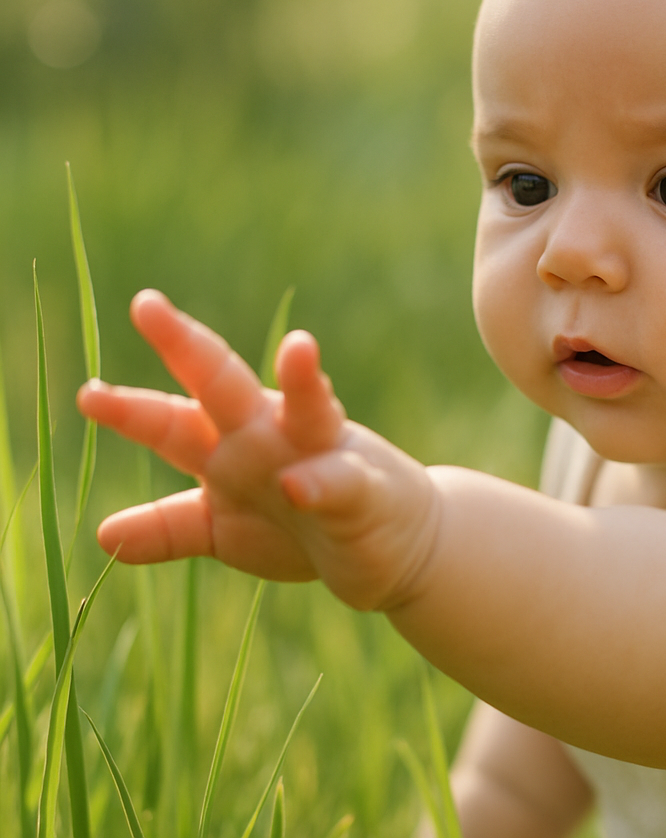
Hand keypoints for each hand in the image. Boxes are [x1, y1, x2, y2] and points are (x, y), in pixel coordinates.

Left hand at [78, 290, 441, 609]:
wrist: (392, 543)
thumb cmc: (303, 525)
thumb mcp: (227, 531)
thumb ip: (173, 527)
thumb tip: (104, 534)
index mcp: (230, 448)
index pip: (175, 420)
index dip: (132, 410)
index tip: (88, 394)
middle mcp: (270, 438)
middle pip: (225, 387)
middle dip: (187, 347)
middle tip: (147, 306)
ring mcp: (320, 455)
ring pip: (307, 410)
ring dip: (302, 380)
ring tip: (300, 347)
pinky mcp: (362, 489)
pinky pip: (341, 483)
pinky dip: (323, 481)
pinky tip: (302, 483)